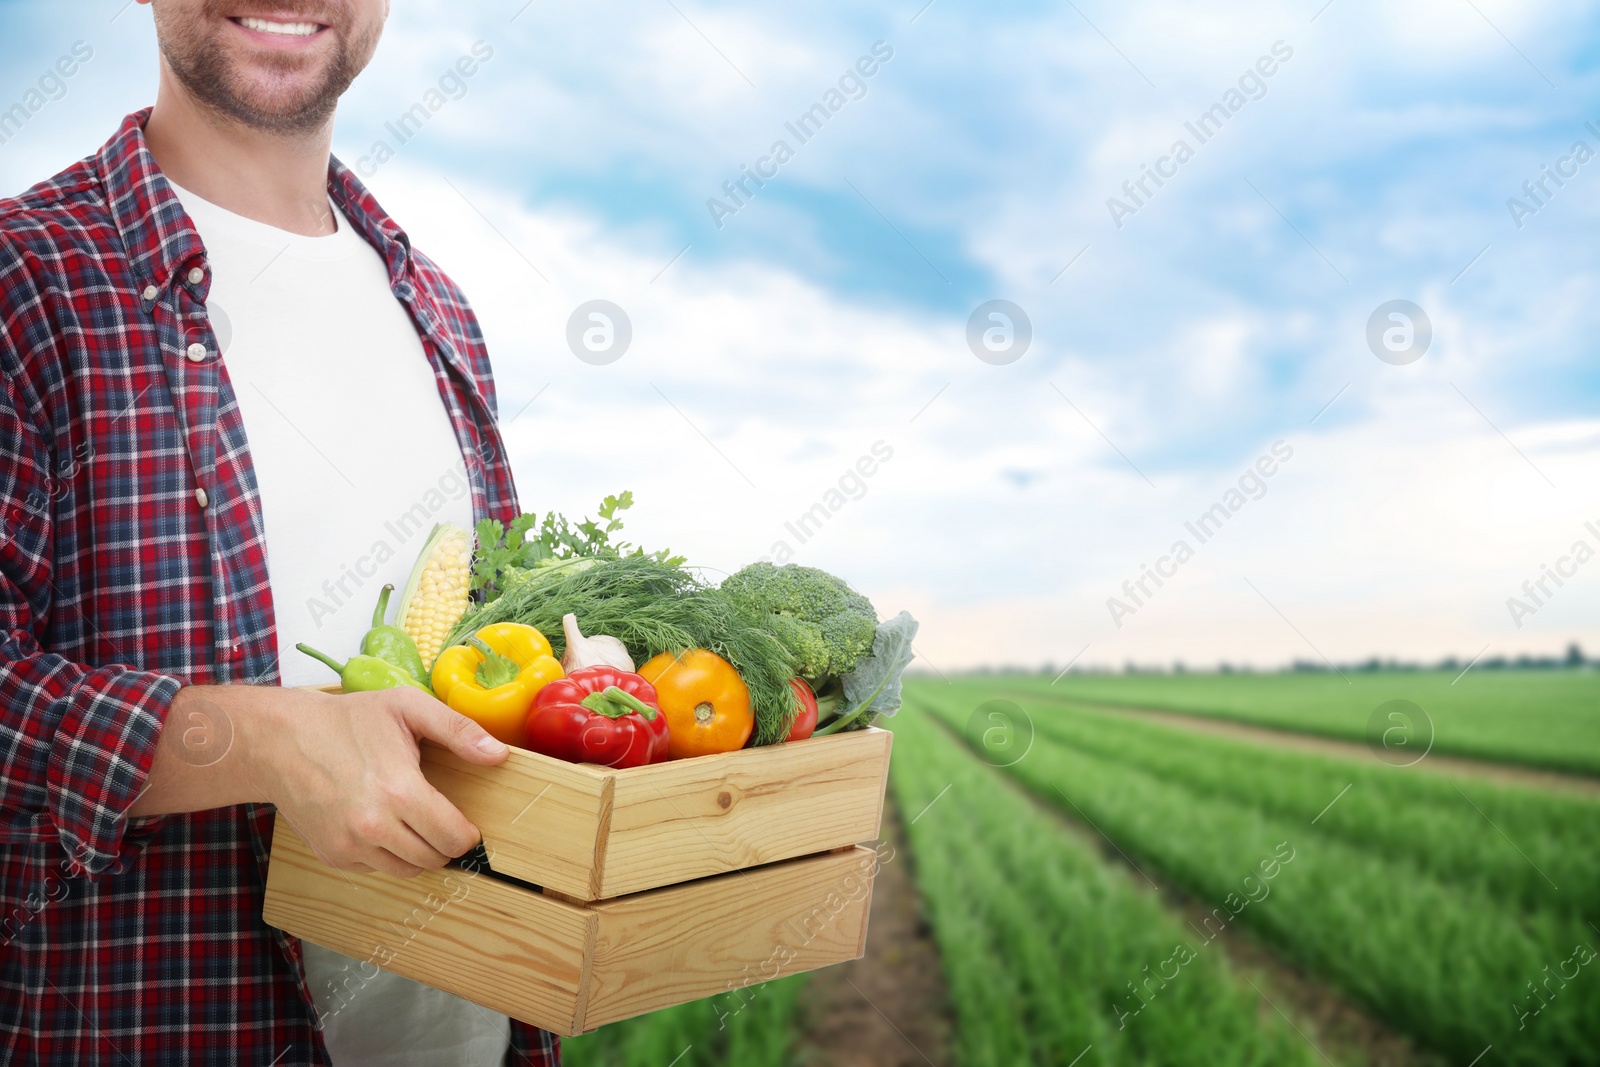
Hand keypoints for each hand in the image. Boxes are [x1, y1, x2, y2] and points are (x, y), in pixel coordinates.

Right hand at [253, 686, 508, 876]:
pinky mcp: (331, 855)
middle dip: (444, 843)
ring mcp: (349, 845)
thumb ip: (458, 730)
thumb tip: (499, 754)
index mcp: (399, 791)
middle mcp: (373, 826)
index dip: (467, 834)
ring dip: (417, 851)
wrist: (281, 740)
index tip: (466, 824)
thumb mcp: (408, 708)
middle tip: (440, 819)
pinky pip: (375, 867)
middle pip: (433, 859)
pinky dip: (385, 853)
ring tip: (411, 820)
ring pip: (405, 870)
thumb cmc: (348, 720)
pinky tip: (380, 823)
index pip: (453, 838)